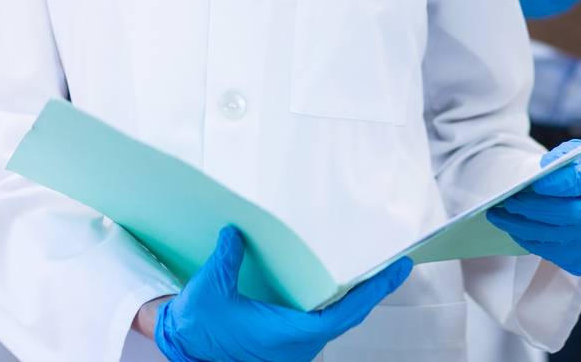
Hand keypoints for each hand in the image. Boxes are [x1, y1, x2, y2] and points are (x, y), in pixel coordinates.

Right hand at [154, 225, 411, 361]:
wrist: (183, 352)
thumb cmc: (197, 328)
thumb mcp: (210, 290)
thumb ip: (227, 259)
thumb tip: (235, 231)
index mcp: (287, 334)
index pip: (343, 313)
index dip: (373, 291)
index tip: (397, 269)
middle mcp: (297, 345)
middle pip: (347, 316)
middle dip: (373, 291)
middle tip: (396, 263)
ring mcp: (293, 347)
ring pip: (335, 321)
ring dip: (355, 298)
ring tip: (374, 271)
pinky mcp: (285, 345)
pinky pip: (321, 322)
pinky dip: (336, 303)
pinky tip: (338, 286)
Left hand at [486, 141, 580, 275]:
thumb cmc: (580, 171)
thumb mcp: (576, 154)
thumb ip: (564, 156)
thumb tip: (546, 168)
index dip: (562, 184)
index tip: (537, 183)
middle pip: (571, 215)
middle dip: (535, 208)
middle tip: (508, 201)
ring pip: (556, 237)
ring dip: (522, 226)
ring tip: (497, 215)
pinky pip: (551, 252)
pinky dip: (528, 239)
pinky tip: (512, 227)